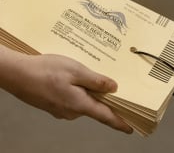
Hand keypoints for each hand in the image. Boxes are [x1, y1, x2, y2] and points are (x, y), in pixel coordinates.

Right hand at [0, 46, 132, 133]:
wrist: (18, 74)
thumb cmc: (47, 71)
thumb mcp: (76, 71)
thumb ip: (96, 81)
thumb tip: (114, 88)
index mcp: (80, 104)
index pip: (105, 116)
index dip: (119, 122)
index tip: (130, 128)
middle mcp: (72, 111)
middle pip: (94, 107)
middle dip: (103, 99)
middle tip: (109, 86)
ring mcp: (61, 110)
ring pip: (82, 102)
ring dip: (88, 93)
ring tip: (89, 78)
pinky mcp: (54, 105)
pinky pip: (72, 100)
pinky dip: (78, 92)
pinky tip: (72, 81)